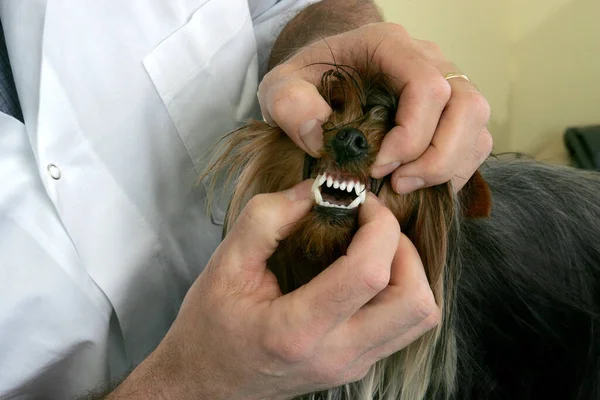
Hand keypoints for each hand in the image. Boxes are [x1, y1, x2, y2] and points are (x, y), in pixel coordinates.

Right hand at [108, 180, 438, 399]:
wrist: (205, 385)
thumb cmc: (208, 327)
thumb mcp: (225, 264)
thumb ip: (267, 217)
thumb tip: (317, 189)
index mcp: (297, 330)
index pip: (370, 272)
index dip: (378, 225)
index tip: (358, 202)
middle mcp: (336, 354)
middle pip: (416, 301)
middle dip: (404, 248)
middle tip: (370, 227)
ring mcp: (352, 365)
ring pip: (421, 317)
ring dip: (409, 271)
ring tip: (372, 248)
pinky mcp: (358, 365)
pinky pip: (405, 325)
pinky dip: (400, 289)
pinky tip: (365, 271)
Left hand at [258, 22, 492, 193]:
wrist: (322, 78)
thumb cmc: (307, 81)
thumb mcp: (281, 88)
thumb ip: (289, 104)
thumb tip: (320, 136)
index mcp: (388, 46)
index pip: (426, 86)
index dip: (411, 135)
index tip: (379, 166)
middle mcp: (427, 59)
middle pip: (466, 105)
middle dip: (437, 156)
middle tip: (398, 185)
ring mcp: (445, 81)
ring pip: (477, 123)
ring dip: (450, 164)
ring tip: (407, 186)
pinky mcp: (450, 108)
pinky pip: (475, 138)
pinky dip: (455, 168)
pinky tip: (420, 184)